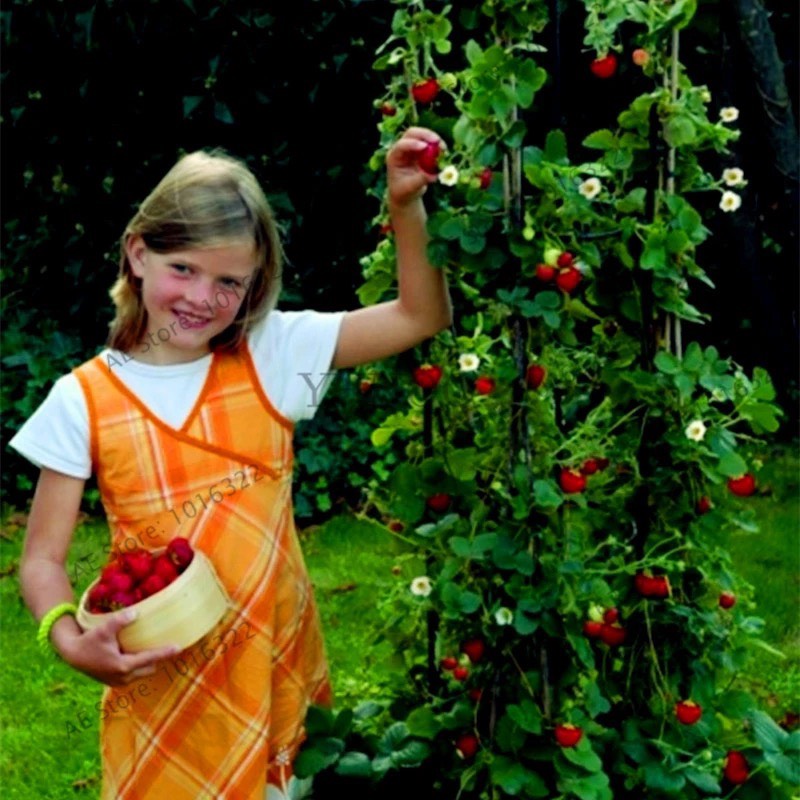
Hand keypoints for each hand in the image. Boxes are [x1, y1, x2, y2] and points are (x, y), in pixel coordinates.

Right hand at [58, 609, 177, 686]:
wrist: (72, 655)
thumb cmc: (89, 640)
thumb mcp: (104, 629)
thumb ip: (120, 620)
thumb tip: (136, 612)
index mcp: (123, 666)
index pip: (150, 658)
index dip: (165, 652)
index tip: (179, 647)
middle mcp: (123, 677)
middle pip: (150, 667)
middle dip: (159, 658)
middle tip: (169, 645)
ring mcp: (119, 681)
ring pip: (143, 672)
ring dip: (149, 662)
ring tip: (155, 648)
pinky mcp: (114, 681)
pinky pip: (134, 675)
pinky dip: (140, 666)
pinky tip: (140, 654)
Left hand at [386, 127, 444, 207]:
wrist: (406, 194)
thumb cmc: (404, 192)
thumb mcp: (410, 188)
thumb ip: (420, 180)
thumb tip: (433, 175)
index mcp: (394, 157)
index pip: (401, 145)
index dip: (412, 144)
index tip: (425, 147)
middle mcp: (401, 149)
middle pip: (412, 133)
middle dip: (425, 135)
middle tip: (437, 141)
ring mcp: (411, 148)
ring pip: (422, 135)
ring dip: (433, 139)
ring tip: (443, 148)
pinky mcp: (421, 150)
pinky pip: (430, 143)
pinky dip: (437, 145)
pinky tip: (444, 151)